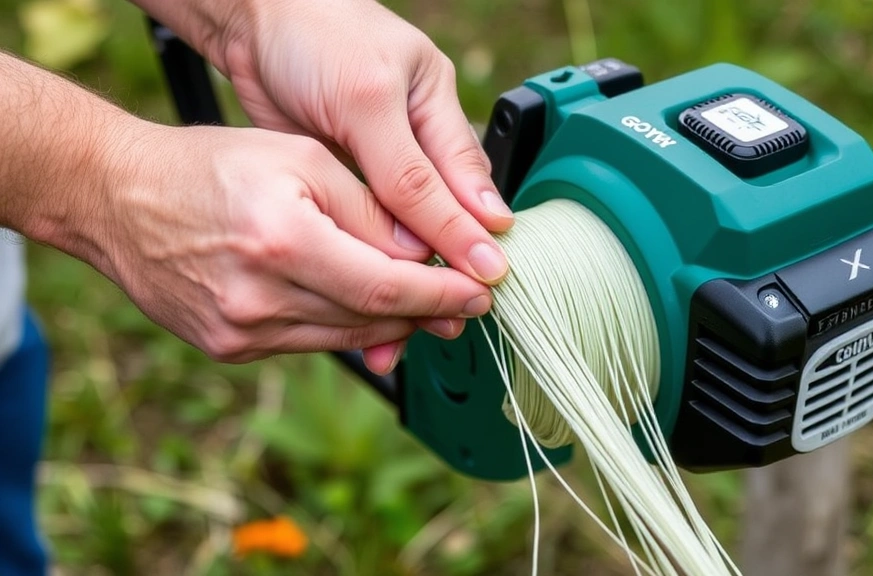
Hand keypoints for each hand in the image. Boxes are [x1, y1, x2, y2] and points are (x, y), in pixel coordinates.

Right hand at [99, 123, 488, 371]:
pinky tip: (370, 314)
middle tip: (467, 305)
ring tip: (430, 312)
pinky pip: (308, 344)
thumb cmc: (212, 166)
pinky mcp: (228, 348)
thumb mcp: (301, 158)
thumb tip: (424, 252)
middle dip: (428, 313)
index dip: (441, 295)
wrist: (119, 199)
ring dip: (394, 328)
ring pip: (344, 340)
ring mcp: (239, 333)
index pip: (386, 287)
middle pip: (370, 321)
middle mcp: (258, 299)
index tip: (480, 294)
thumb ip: (369, 208)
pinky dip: (346, 329)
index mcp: (281, 242)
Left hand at [218, 0, 513, 283]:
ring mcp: (377, 157)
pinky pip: (366, 224)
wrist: (249, 20)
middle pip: (442, 209)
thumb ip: (406, 168)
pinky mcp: (342, 175)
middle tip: (457, 306)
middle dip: (447, 257)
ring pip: (405, 224)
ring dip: (410, 266)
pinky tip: (379, 286)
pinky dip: (373, 255)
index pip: (466, 179)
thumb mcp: (366, 98)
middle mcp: (414, 134)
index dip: (475, 229)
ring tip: (417, 312)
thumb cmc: (314, 33)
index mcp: (436, 104)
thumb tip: (450, 234)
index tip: (488, 275)